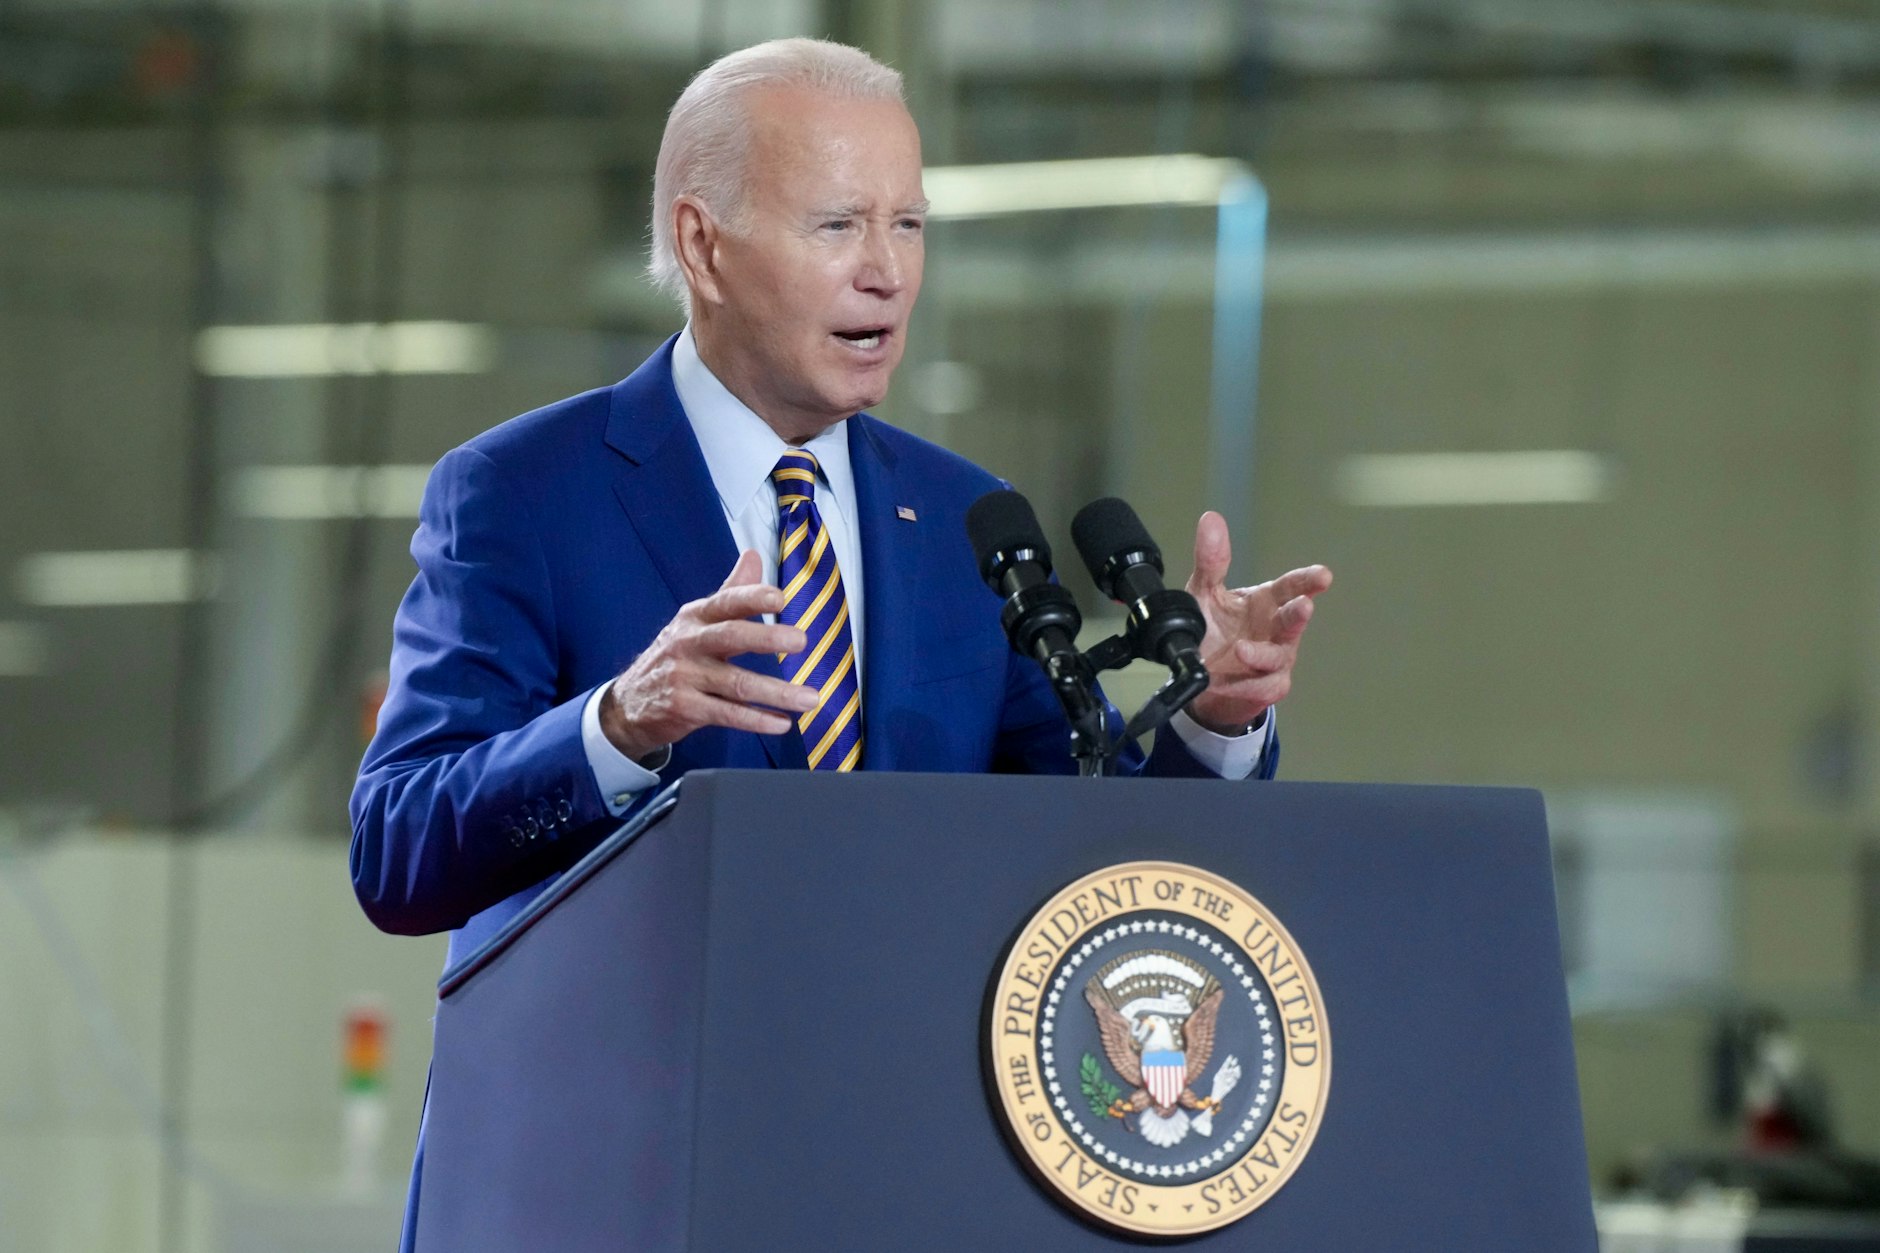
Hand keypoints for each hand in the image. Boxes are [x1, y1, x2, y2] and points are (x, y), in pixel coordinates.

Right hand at [600, 549, 815, 760]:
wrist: (631, 702)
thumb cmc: (677, 656)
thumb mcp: (697, 621)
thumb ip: (730, 592)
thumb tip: (753, 556)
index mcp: (695, 617)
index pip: (725, 602)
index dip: (752, 597)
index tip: (780, 598)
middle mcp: (688, 642)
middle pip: (730, 636)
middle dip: (766, 637)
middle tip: (801, 640)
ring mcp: (685, 676)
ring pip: (737, 684)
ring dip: (777, 692)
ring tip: (811, 698)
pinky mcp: (685, 708)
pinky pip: (727, 714)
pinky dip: (757, 719)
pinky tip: (783, 722)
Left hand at [1182, 511, 1331, 735]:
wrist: (1203, 676)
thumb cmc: (1213, 630)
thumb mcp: (1204, 593)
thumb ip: (1211, 560)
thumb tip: (1210, 519)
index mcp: (1266, 603)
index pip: (1291, 587)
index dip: (1308, 580)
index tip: (1324, 575)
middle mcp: (1276, 630)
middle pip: (1294, 621)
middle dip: (1298, 614)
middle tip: (1304, 606)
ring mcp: (1276, 660)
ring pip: (1276, 658)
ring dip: (1260, 654)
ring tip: (1240, 650)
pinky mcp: (1267, 687)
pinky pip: (1261, 687)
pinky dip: (1245, 684)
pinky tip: (1227, 680)